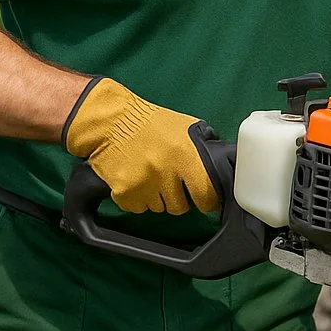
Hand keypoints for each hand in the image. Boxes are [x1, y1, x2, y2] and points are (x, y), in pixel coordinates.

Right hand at [62, 77, 219, 213]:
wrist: (110, 121)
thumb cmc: (148, 123)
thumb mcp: (184, 128)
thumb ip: (202, 148)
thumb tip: (220, 166)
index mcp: (185, 154)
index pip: (206, 193)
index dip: (208, 200)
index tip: (206, 200)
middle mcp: (165, 171)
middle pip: (180, 206)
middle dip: (179, 198)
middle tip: (172, 182)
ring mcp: (143, 184)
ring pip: (159, 208)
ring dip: (158, 198)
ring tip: (151, 176)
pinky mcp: (123, 192)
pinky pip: (137, 208)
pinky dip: (138, 199)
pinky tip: (136, 180)